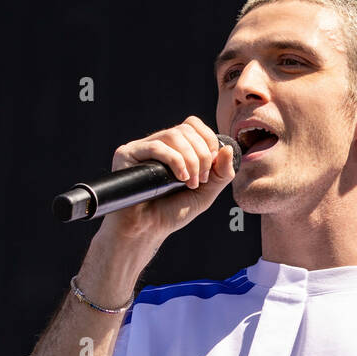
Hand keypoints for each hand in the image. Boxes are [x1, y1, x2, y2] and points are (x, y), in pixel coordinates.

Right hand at [97, 116, 235, 250]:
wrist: (146, 230)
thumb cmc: (171, 213)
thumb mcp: (205, 193)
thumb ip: (221, 173)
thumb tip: (229, 147)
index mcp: (174, 148)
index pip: (193, 125)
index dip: (208, 142)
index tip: (209, 170)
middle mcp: (158, 143)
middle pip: (187, 129)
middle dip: (201, 155)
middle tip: (200, 181)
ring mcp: (142, 147)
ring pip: (174, 135)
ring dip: (190, 160)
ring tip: (189, 183)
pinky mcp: (127, 154)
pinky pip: (156, 146)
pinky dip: (174, 161)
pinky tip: (179, 178)